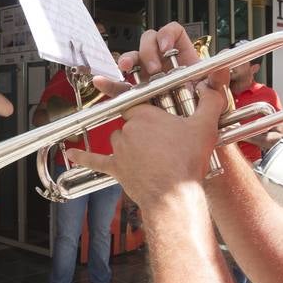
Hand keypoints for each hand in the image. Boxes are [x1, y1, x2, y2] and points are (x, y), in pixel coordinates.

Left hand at [70, 23, 227, 208]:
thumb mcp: (205, 127)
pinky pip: (95, 160)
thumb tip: (212, 87)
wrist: (174, 195)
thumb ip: (210, 102)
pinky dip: (82, 158)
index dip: (139, 103)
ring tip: (148, 154)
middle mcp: (129, 129)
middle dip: (143, 129)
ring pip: (118, 139)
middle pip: (130, 122)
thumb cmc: (187, 162)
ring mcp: (120, 149)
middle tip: (162, 141)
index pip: (137, 101)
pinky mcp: (116, 168)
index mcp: (146, 114)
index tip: (129, 98)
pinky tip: (70, 155)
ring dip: (128, 143)